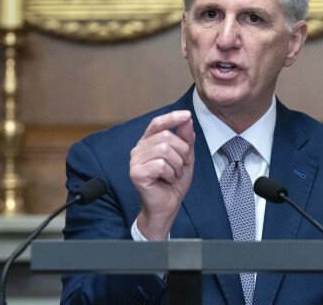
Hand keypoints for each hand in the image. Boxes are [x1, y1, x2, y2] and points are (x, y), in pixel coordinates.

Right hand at [129, 110, 194, 240]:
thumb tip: (187, 119)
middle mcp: (138, 149)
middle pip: (167, 137)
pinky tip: (166, 181)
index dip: (172, 117)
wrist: (166, 207)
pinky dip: (170, 174)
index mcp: (148, 143)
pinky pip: (161, 164)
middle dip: (182, 152)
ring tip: (173, 175)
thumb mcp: (185, 158)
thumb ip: (186, 139)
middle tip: (181, 167)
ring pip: (165, 150)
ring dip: (177, 165)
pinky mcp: (136, 173)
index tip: (187, 115)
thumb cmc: (172, 183)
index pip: (157, 123)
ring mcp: (135, 161)